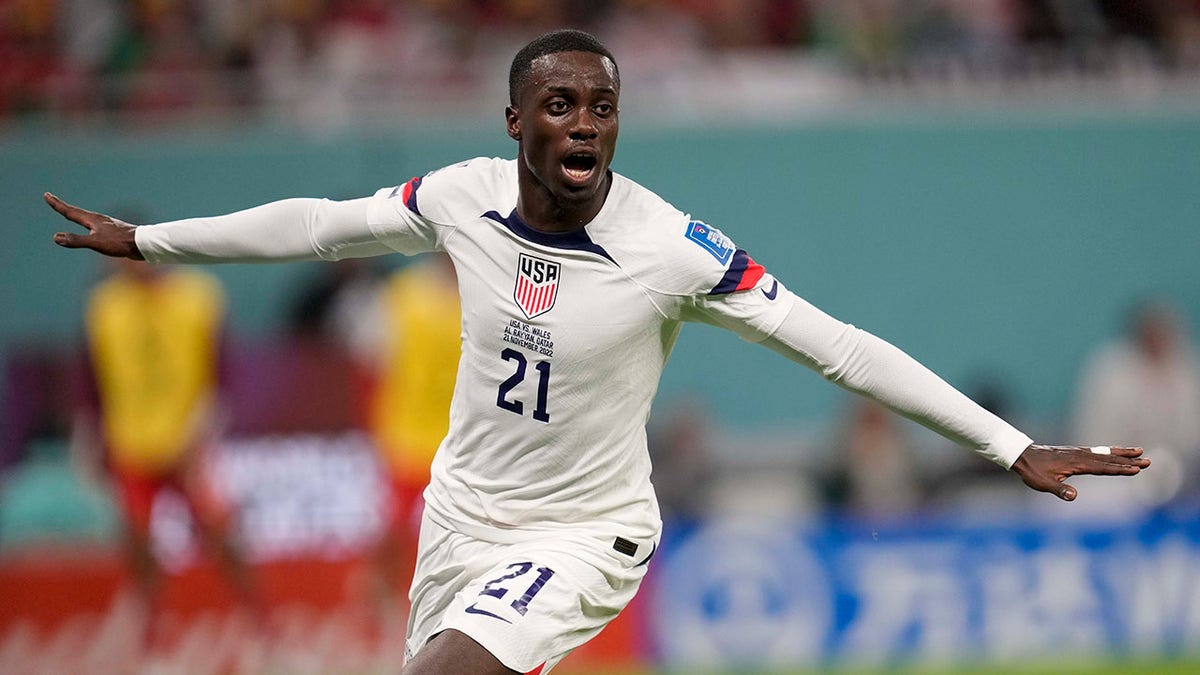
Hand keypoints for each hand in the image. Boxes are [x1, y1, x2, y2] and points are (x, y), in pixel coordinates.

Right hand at [45, 192, 143, 259]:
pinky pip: (94, 226)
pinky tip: (92, 227)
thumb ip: (76, 240)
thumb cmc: (120, 243)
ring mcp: (106, 225)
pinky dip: (86, 224)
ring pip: (86, 219)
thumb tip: (55, 237)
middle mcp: (98, 220)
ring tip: (69, 213)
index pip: (70, 212)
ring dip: (75, 215)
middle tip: (52, 199)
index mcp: (92, 220)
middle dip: (63, 207)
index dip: (57, 204)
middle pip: (76, 212)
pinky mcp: (113, 232)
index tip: (47, 195)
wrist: (143, 244)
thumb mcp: (95, 242)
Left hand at [1010, 444, 1148, 500]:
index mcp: (1076, 464)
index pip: (1103, 468)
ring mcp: (1078, 452)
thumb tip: (1074, 497)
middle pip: (1108, 459)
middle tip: (1148, 460)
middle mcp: (1080, 456)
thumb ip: (1060, 490)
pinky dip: (1109, 451)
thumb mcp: (1043, 484)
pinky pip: (1097, 451)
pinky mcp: (1075, 452)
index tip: (1136, 470)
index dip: (1120, 469)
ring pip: (1104, 453)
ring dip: (1122, 453)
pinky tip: (1115, 452)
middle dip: (1128, 460)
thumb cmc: (1033, 471)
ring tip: (1139, 451)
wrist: (1022, 455)